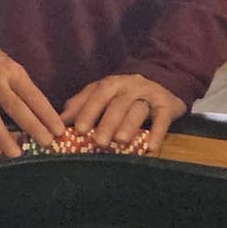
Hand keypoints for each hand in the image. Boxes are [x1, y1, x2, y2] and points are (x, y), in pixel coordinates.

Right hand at [0, 35, 64, 157]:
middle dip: (32, 127)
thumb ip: (22, 88)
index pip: (33, 96)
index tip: (59, 130)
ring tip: (17, 154)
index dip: (47, 114)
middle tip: (47, 142)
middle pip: (15, 108)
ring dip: (4, 139)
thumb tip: (41, 115)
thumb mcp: (10, 66)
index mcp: (10, 72)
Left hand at [61, 73, 186, 153]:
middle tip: (98, 142)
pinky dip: (157, 133)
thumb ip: (81, 105)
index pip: (96, 97)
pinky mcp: (167, 104)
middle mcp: (128, 86)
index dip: (87, 112)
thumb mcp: (102, 94)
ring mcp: (148, 94)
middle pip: (116, 105)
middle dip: (106, 123)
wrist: (162, 80)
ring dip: (128, 126)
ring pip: (137, 110)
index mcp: (109, 83)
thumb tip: (58, 120)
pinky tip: (151, 148)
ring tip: (120, 142)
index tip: (78, 130)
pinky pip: (162, 118)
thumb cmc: (124, 93)